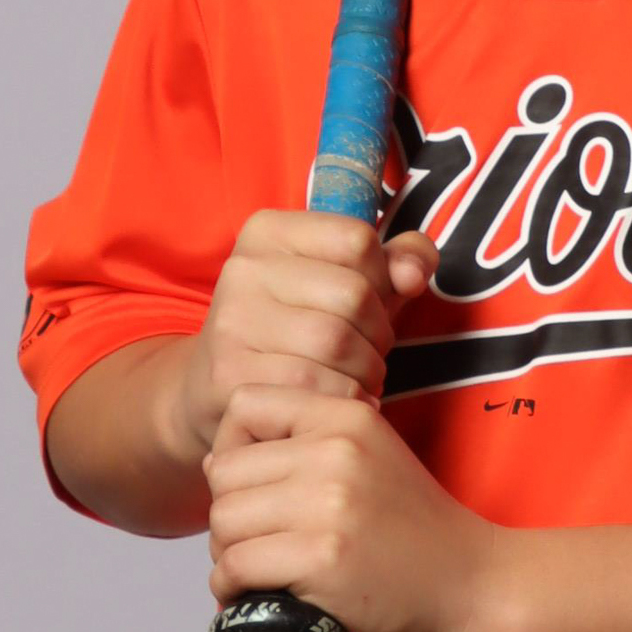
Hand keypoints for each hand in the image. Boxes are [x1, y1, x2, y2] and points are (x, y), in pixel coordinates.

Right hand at [164, 211, 439, 463]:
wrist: (217, 388)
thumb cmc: (298, 329)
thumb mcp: (347, 282)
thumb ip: (397, 262)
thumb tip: (413, 275)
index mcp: (268, 231)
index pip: (358, 239)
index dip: (383, 279)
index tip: (368, 305)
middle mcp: (243, 268)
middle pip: (354, 294)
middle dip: (379, 333)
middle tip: (367, 354)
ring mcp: (232, 321)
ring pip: (339, 344)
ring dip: (366, 371)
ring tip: (356, 379)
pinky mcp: (230, 373)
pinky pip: (316, 387)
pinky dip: (343, 399)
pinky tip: (337, 401)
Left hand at [205, 388, 514, 631]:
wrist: (476, 593)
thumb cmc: (418, 538)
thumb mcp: (371, 460)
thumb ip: (309, 446)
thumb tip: (218, 464)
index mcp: (349, 416)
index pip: (245, 405)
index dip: (232, 449)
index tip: (254, 489)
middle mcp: (336, 450)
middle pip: (224, 472)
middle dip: (229, 515)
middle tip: (258, 545)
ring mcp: (330, 503)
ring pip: (224, 522)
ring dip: (228, 557)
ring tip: (260, 573)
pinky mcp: (323, 558)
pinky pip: (235, 568)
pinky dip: (233, 591)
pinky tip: (258, 597)